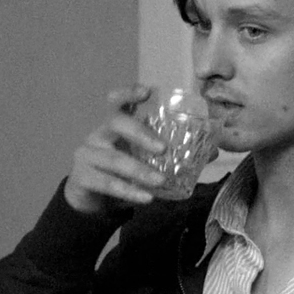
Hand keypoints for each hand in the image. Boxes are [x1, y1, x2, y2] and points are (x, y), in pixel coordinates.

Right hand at [62, 85, 167, 214]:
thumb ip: (173, 155)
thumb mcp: (145, 161)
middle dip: (140, 133)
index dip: (129, 93)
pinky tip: (145, 198)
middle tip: (163, 148)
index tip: (146, 91)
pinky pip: (107, 183)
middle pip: (115, 123)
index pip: (118, 102)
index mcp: (115, 126)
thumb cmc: (123, 174)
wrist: (94, 202)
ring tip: (160, 181)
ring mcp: (87, 155)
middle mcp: (99, 135)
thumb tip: (211, 152)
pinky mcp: (82, 177)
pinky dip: (128, 191)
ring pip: (114, 159)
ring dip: (140, 170)